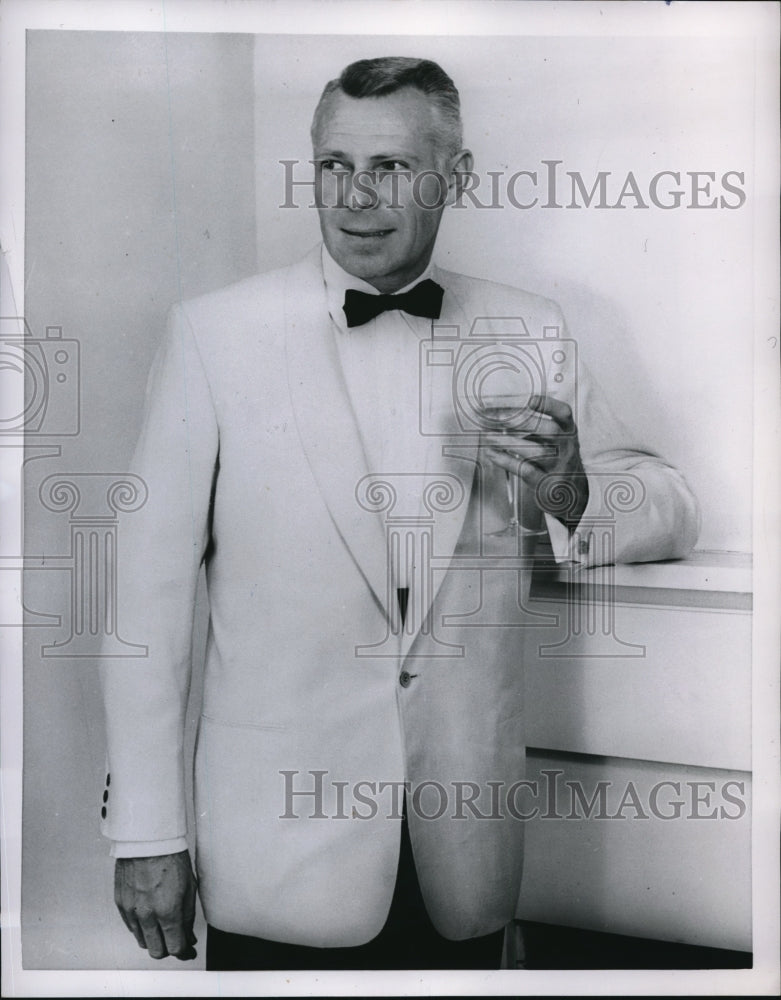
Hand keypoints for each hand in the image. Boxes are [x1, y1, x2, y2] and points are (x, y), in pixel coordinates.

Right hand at [114, 851, 197, 959]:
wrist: (148, 839)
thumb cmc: (170, 857)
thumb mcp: (189, 887)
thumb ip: (188, 917)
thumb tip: (188, 937)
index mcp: (168, 911)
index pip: (175, 948)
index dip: (184, 952)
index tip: (188, 950)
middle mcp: (147, 915)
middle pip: (156, 951)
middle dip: (168, 949)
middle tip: (176, 941)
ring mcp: (131, 910)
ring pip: (142, 941)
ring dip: (154, 939)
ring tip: (163, 927)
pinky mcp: (120, 903)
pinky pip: (130, 927)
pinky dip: (141, 928)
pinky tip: (150, 917)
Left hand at [482, 394, 588, 530]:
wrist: (573, 493)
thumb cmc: (557, 459)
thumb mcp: (556, 440)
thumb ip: (536, 427)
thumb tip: (501, 413)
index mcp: (569, 431)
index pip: (564, 413)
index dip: (548, 405)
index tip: (530, 400)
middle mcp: (567, 447)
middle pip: (549, 430)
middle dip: (520, 422)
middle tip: (496, 418)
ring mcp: (559, 466)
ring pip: (537, 451)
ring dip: (509, 442)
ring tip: (488, 436)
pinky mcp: (547, 483)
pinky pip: (526, 470)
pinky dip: (507, 461)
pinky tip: (492, 454)